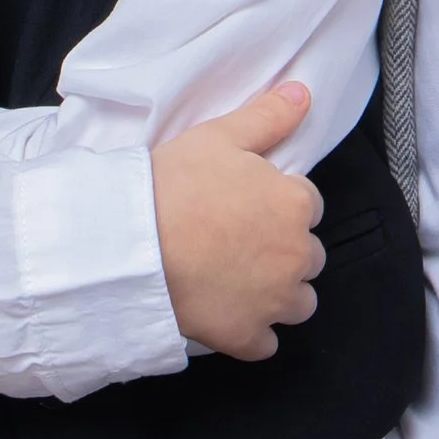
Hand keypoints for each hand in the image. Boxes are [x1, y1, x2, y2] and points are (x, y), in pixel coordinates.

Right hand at [151, 82, 322, 358]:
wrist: (131, 246)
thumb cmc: (174, 185)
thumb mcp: (220, 136)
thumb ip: (268, 116)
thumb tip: (304, 94)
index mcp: (295, 204)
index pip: (306, 204)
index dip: (277, 203)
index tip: (246, 206)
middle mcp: (297, 255)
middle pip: (307, 256)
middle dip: (282, 250)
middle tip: (237, 242)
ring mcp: (274, 302)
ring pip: (298, 303)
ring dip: (277, 295)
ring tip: (237, 281)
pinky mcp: (248, 337)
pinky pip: (266, 344)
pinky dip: (251, 334)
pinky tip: (226, 316)